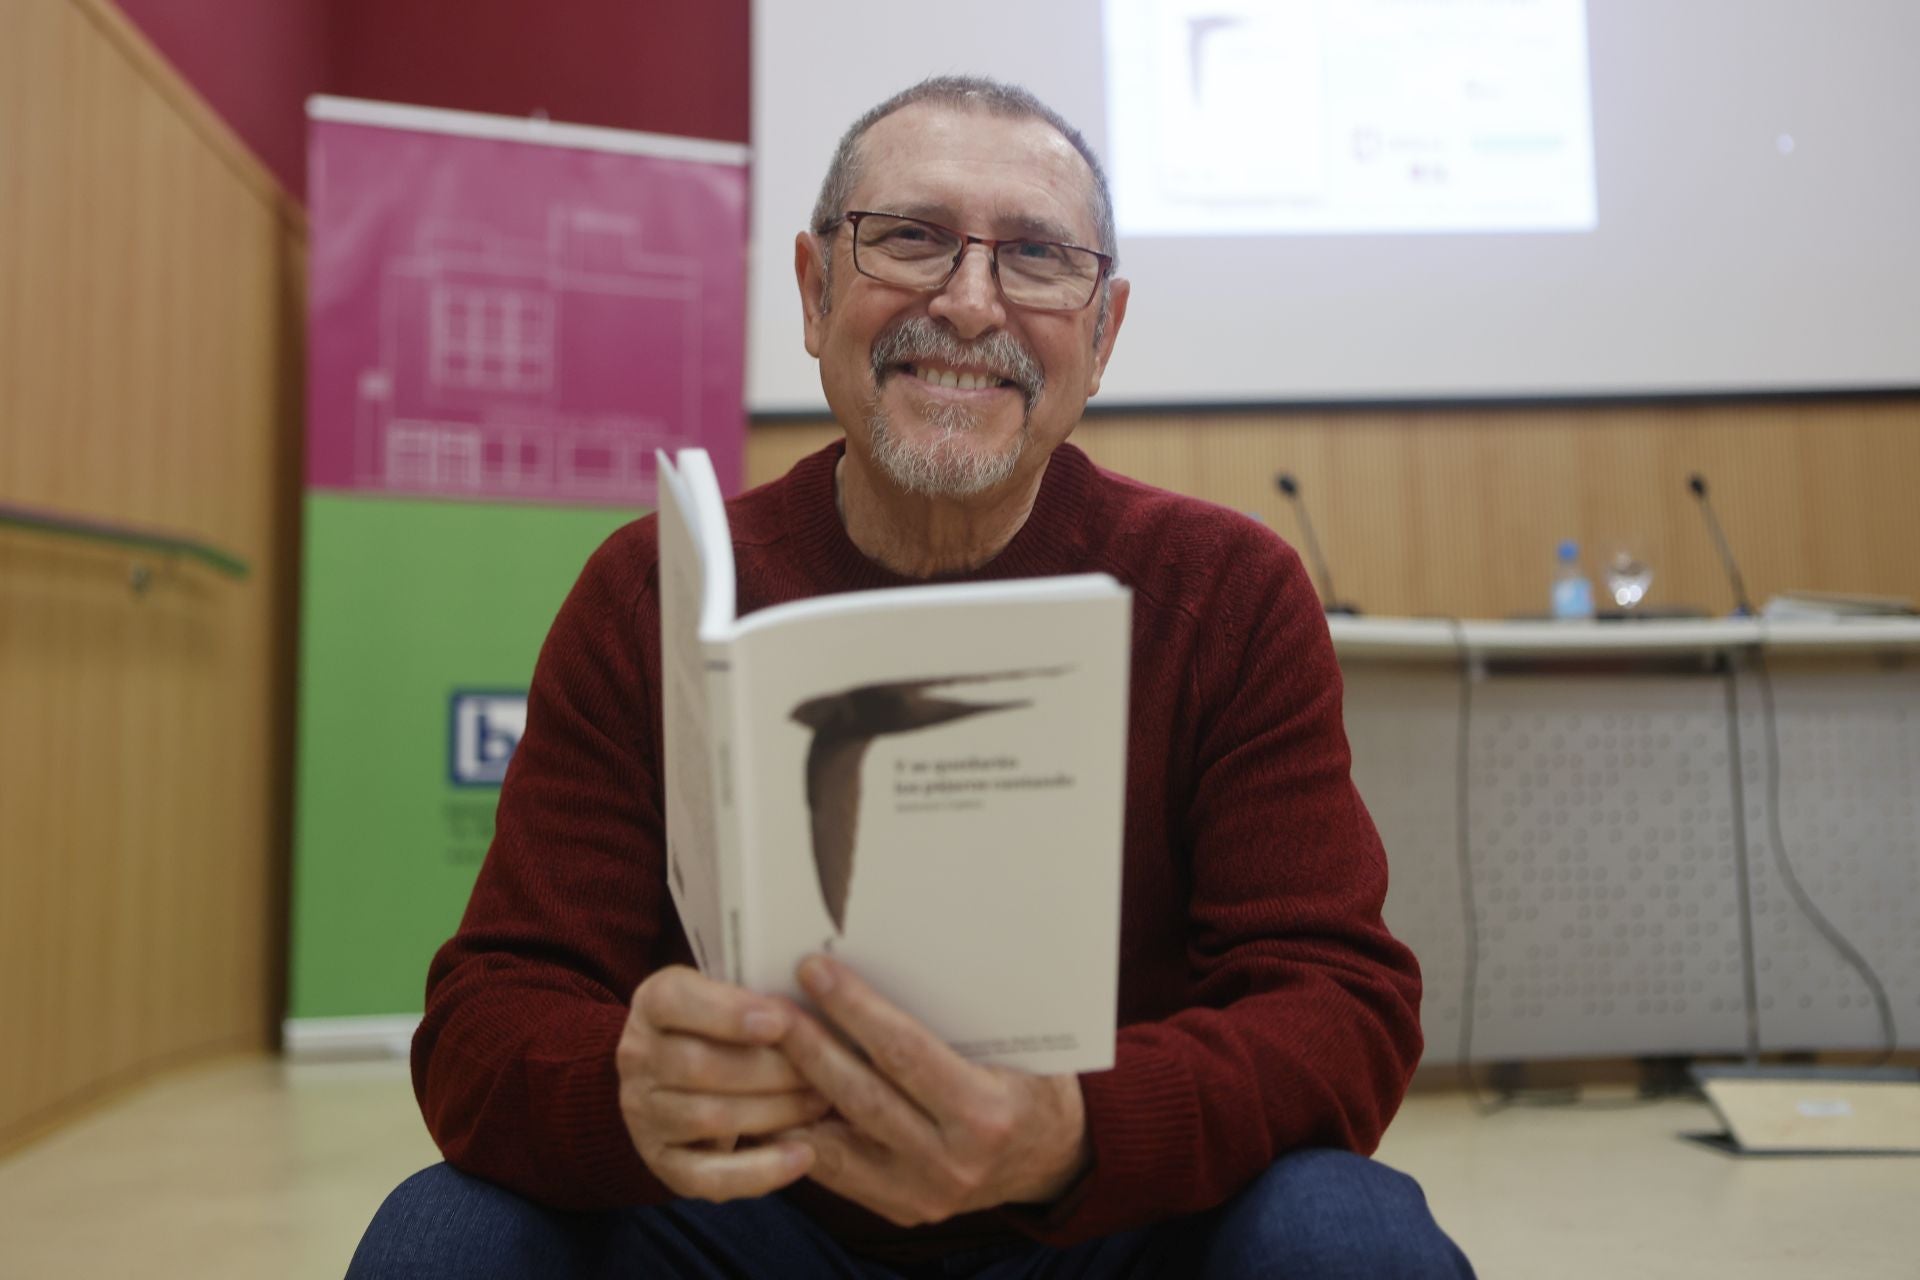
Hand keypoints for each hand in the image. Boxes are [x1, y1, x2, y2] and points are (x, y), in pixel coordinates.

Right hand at [617, 965, 828, 1201]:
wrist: (683, 1080)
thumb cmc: (728, 1028)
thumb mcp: (733, 996)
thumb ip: (760, 999)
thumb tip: (818, 1006)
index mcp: (653, 1003)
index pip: (675, 1001)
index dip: (728, 1012)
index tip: (781, 1022)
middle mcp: (637, 1058)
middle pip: (698, 1065)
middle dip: (770, 1069)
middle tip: (823, 1069)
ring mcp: (644, 1115)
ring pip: (707, 1118)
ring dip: (773, 1112)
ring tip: (820, 1102)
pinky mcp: (662, 1164)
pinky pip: (707, 1176)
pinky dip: (759, 1171)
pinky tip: (803, 1156)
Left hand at [776, 954, 1090, 1226]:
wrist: (1053, 1157)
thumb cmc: (1031, 1083)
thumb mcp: (1012, 1045)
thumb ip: (953, 1020)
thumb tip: (887, 955)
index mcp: (985, 1113)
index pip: (905, 1052)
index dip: (854, 1008)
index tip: (816, 970)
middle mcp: (952, 1161)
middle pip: (862, 1095)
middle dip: (810, 1044)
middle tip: (772, 1002)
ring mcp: (922, 1193)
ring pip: (837, 1140)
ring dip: (795, 1090)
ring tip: (764, 1047)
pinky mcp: (900, 1208)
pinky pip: (837, 1171)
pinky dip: (804, 1133)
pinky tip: (777, 1098)